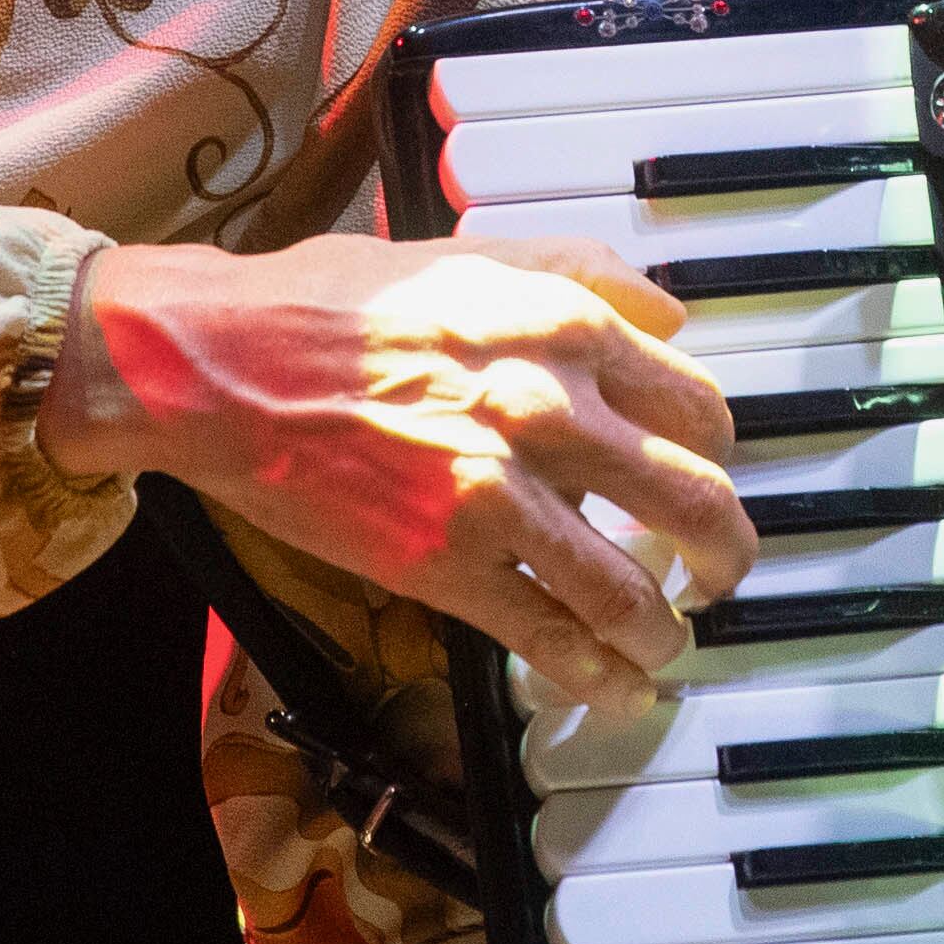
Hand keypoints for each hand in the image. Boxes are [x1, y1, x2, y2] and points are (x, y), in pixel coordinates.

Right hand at [40, 231, 753, 713]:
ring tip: (665, 639)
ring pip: (630, 589)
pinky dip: (597, 673)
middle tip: (721, 571)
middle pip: (695, 504)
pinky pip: (548, 636)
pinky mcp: (444, 564)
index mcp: (567, 327)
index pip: (698, 408)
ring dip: (664, 628)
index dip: (717, 456)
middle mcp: (551, 410)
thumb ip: (581, 273)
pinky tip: (617, 688)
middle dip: (726, 552)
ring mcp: (499, 495)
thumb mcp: (472, 254)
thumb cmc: (330, 302)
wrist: (217, 363)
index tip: (711, 477)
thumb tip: (668, 310)